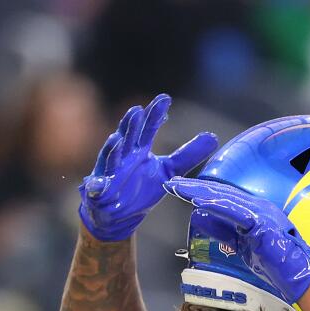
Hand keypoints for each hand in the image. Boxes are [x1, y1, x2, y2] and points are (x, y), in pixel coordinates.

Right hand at [80, 94, 216, 241]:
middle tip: (137, 110)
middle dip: (131, 125)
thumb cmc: (142, 186)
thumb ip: (188, 155)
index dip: (155, 114)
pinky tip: (96, 185)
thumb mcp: (169, 170)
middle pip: (128, 137)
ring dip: (112, 149)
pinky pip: (96, 188)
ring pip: (110, 159)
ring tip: (117, 139)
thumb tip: (213, 136)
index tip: (166, 98)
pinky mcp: (100, 191)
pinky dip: (96, 186)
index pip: (148, 128)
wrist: (120, 212)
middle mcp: (123, 156)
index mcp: (139, 149)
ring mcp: (110, 172)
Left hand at [165, 177, 309, 304]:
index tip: (179, 190)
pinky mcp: (263, 224)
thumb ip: (221, 230)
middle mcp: (259, 207)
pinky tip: (198, 201)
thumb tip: (198, 217)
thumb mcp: (241, 245)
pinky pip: (235, 212)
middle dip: (194, 188)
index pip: (223, 198)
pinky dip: (216, 205)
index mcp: (255, 211)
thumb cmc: (276, 264)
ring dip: (199, 192)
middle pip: (221, 194)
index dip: (199, 192)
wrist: (299, 277)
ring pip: (225, 199)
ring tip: (178, 188)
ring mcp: (262, 214)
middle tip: (171, 183)